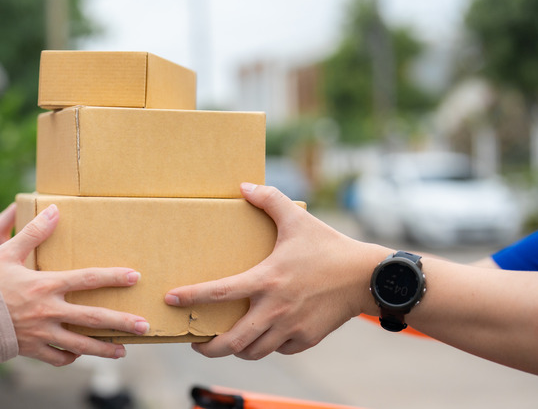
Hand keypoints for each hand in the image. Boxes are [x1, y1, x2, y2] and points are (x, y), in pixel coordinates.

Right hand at [0, 204, 149, 365]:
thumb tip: (54, 209)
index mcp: (46, 285)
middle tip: (145, 326)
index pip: (88, 279)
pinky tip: (79, 354)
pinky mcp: (31, 350)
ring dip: (105, 349)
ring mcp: (42, 334)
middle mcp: (49, 311)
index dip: (114, 277)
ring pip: (81, 345)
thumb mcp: (6, 252)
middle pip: (94, 318)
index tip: (135, 278)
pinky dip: (70, 357)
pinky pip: (57, 357)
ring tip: (123, 351)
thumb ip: (33, 232)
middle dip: (122, 323)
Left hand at [165, 183, 385, 359]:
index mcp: (266, 279)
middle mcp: (274, 309)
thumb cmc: (330, 246)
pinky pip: (278, 350)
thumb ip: (269, 199)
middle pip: (231, 341)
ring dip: (235, 349)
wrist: (367, 276)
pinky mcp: (306, 339)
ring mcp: (290, 328)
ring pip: (253, 351)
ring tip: (226, 341)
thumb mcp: (297, 219)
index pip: (219, 292)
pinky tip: (264, 336)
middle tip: (195, 341)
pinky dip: (267, 346)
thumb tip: (243, 186)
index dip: (191, 297)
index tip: (170, 299)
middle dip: (207, 347)